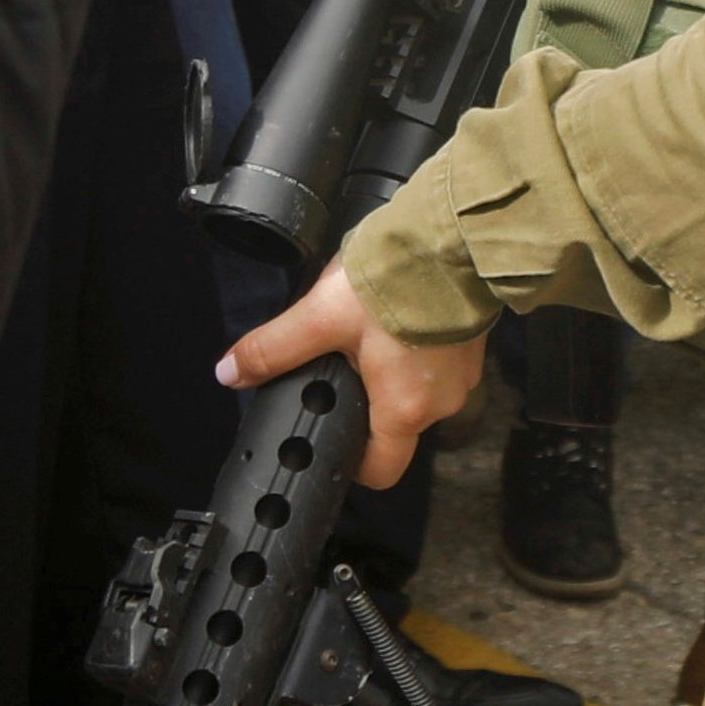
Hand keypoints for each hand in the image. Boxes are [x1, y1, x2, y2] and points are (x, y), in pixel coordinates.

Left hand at [220, 260, 489, 487]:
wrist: (455, 234)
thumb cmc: (398, 278)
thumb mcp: (321, 315)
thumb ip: (274, 348)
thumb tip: (230, 373)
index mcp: (405, 408)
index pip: (380, 471)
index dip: (351, 460)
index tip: (332, 433)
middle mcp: (441, 401)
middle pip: (397, 426)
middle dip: (368, 401)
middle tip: (343, 365)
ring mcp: (463, 374)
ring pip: (418, 391)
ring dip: (394, 371)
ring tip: (371, 330)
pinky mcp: (473, 345)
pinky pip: (438, 363)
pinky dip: (417, 348)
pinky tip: (399, 315)